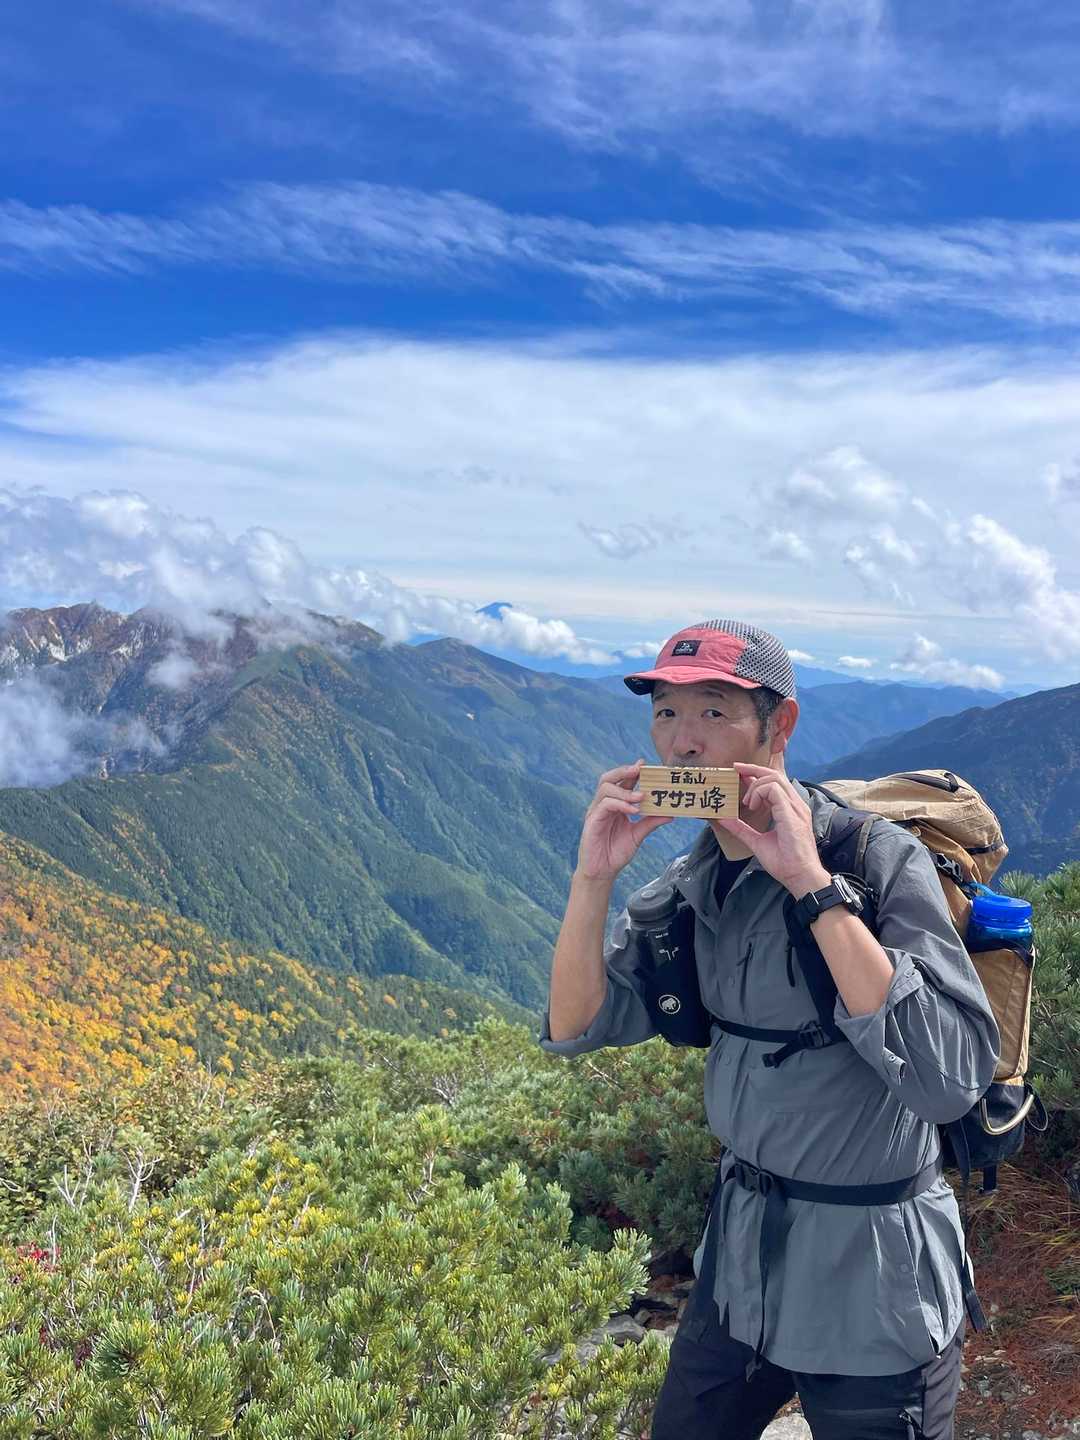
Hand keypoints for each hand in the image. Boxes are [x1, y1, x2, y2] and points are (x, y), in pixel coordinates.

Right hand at [575, 758, 673, 882]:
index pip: (621, 783)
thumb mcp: (638, 835)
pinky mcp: (592, 821)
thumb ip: (651, 822)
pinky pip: (605, 805)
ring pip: (605, 788)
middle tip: (639, 769)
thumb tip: (671, 814)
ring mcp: (596, 812)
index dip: (631, 772)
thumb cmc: (616, 852)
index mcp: (614, 805)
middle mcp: (603, 805)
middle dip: (623, 771)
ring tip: (641, 796)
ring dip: (624, 790)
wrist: (603, 872)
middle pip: (608, 778)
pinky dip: (620, 804)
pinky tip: (633, 810)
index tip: (644, 764)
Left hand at [714, 762, 829, 896]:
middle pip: (775, 774)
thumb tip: (723, 819)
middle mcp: (795, 805)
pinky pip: (773, 790)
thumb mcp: (757, 841)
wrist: (800, 877)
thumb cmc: (785, 863)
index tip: (739, 772)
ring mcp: (795, 808)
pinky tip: (752, 805)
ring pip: (774, 778)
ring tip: (747, 803)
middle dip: (753, 768)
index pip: (775, 782)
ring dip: (755, 785)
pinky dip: (759, 793)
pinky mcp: (791, 813)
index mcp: (790, 809)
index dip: (756, 774)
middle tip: (735, 769)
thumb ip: (741, 829)